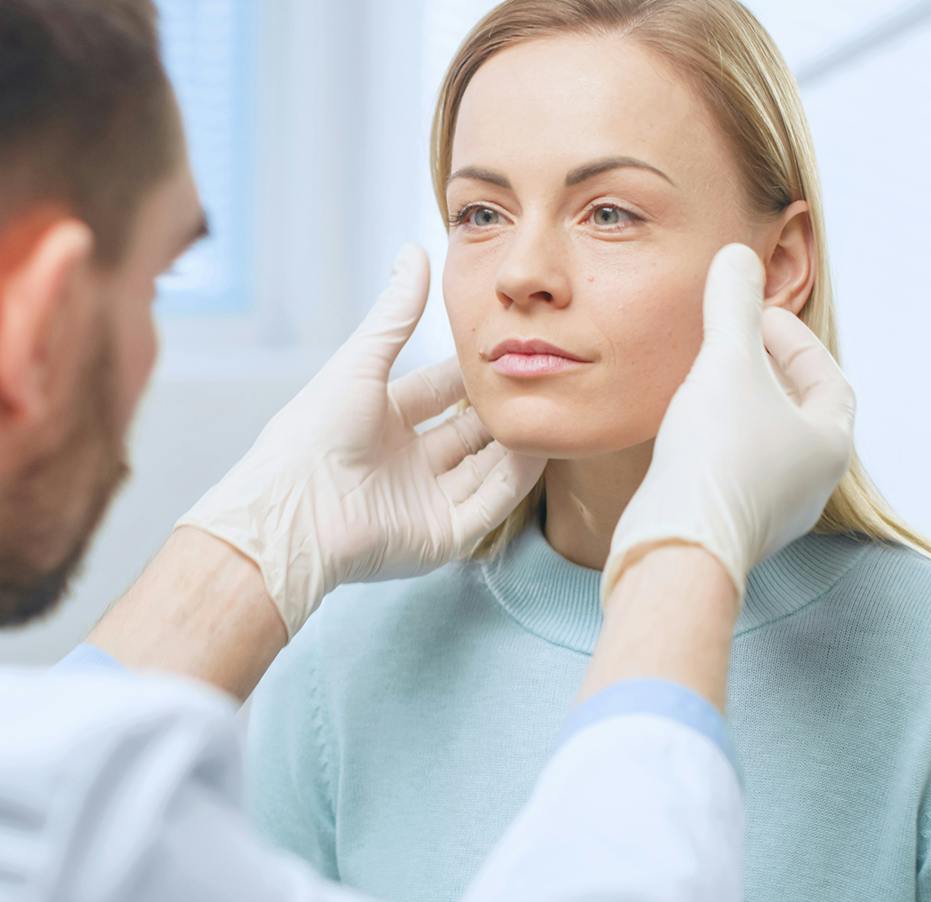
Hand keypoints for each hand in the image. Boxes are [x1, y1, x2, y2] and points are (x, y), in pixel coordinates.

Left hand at [176, 244, 544, 638]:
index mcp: (381, 422)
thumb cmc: (313, 434)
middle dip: (501, 406)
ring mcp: (427, 500)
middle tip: (540, 376)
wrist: (295, 512)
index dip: (472, 370)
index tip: (510, 345)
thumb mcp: (360, 364)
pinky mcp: (442, 536)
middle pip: (469, 431)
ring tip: (549, 408)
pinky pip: (489, 505)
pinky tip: (538, 448)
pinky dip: (515, 480)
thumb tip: (415, 251)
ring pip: (486, 468)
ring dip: (516, 441)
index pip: (440, 391)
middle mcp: (407, 462)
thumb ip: (396, 315)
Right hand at [602, 243, 855, 604]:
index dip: (792, 339)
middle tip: (729, 345)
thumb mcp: (728, 362)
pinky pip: (735, 474)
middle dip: (764, 372)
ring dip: (739, 409)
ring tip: (704, 384)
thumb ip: (734, 305)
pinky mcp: (734, 530)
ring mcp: (774, 513)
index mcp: (830, 444)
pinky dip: (718, 444)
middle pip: (797, 412)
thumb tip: (737, 256)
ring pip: (764, 445)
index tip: (753, 318)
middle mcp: (811, 484)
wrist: (678, 547)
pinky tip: (684, 433)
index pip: (826, 377)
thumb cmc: (717, 456)